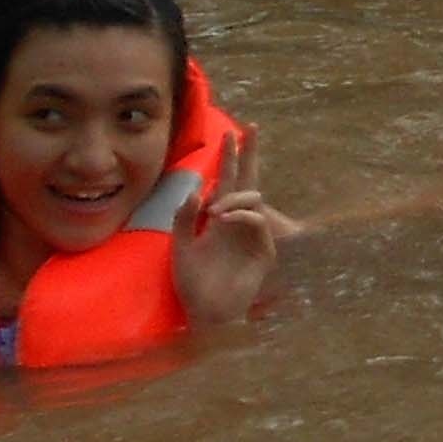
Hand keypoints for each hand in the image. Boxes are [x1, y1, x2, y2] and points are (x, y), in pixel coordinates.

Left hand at [172, 123, 302, 328]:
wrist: (206, 312)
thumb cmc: (192, 283)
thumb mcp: (180, 246)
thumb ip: (184, 218)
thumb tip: (197, 189)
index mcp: (218, 219)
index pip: (227, 181)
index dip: (230, 158)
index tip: (229, 133)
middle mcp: (237, 221)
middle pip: (248, 180)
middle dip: (249, 154)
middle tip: (251, 129)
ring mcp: (252, 233)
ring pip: (252, 197)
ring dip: (234, 197)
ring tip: (215, 212)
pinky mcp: (263, 248)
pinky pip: (254, 220)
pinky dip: (239, 214)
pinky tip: (222, 219)